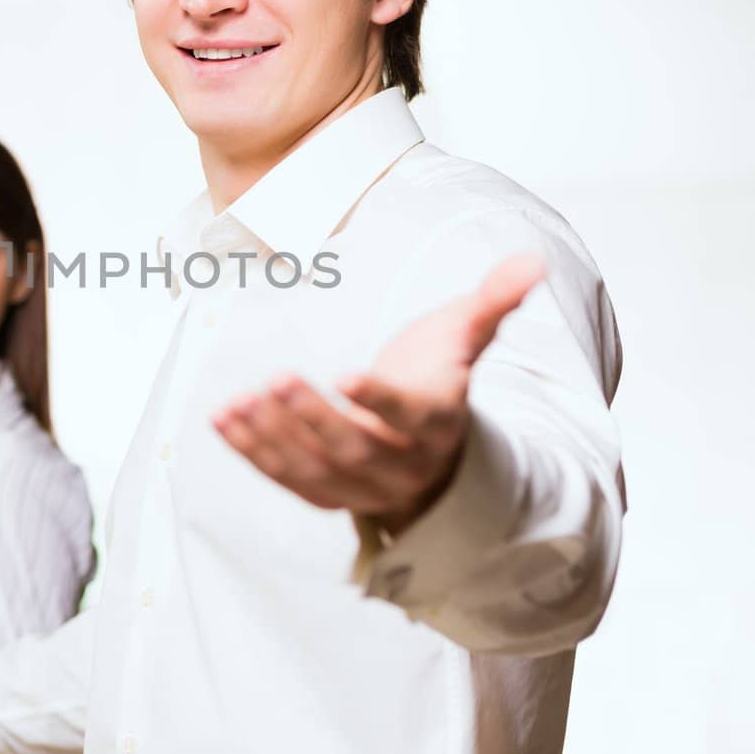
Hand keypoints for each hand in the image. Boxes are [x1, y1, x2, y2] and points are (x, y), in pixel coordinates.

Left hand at [212, 254, 542, 531]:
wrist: (433, 453)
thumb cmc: (440, 380)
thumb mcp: (466, 337)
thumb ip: (493, 300)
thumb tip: (533, 259)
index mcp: (436, 420)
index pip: (407, 413)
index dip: (377, 397)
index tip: (345, 374)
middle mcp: (402, 463)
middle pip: (354, 446)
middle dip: (311, 415)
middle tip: (274, 378)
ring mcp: (364, 486)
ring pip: (317, 469)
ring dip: (272, 437)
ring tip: (234, 403)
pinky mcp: (330, 494)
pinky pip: (288, 480)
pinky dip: (253, 452)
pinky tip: (221, 419)